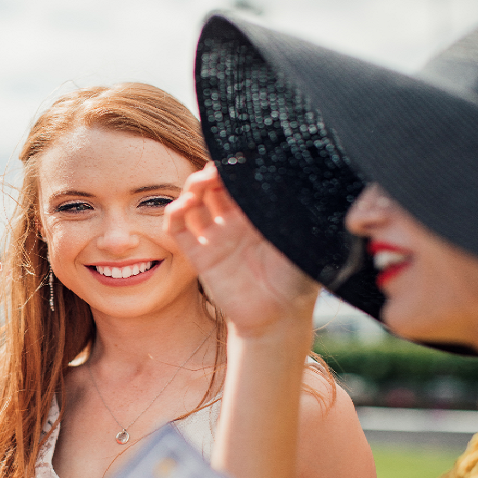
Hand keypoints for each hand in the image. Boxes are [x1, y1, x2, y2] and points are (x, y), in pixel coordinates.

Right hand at [164, 163, 319, 337]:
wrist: (279, 319)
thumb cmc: (299, 281)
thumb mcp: (303, 241)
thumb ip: (299, 215)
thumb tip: (302, 180)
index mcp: (260, 214)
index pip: (241, 181)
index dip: (235, 167)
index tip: (238, 158)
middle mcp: (235, 222)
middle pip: (215, 186)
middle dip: (213, 173)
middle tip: (217, 169)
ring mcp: (215, 237)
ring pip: (195, 201)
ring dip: (193, 187)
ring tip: (200, 184)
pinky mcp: (200, 256)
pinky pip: (178, 229)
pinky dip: (174, 213)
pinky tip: (183, 205)